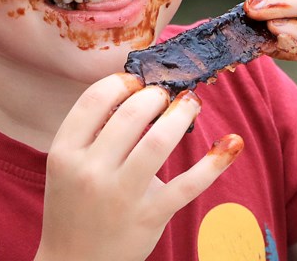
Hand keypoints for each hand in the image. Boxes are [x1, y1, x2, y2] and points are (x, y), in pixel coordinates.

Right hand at [35, 74, 241, 260]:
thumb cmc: (74, 205)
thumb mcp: (66, 165)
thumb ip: (92, 132)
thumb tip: (135, 91)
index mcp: (65, 152)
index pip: (95, 99)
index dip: (122, 82)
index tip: (136, 81)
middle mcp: (91, 171)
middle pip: (131, 113)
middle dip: (155, 95)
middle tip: (165, 95)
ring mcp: (122, 195)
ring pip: (160, 141)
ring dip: (182, 114)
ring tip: (191, 104)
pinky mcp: (151, 216)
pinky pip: (189, 184)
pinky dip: (215, 162)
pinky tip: (232, 142)